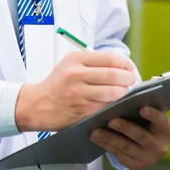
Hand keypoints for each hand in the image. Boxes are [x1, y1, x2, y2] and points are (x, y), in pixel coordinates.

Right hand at [15, 51, 135, 131]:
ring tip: (125, 91)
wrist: (38, 104)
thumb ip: (91, 61)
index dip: (124, 63)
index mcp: (75, 60)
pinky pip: (105, 107)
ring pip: (113, 93)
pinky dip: (114, 105)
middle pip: (113, 75)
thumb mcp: (69, 63)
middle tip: (132, 79)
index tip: (129, 67)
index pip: (108, 58)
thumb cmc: (57, 83)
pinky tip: (116, 103)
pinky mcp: (82, 111)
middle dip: (128, 78)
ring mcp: (79, 94)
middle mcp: (76, 75)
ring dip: (124, 92)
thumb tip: (119, 64)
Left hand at [90, 106, 169, 169]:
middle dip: (125, 128)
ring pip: (126, 147)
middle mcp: (160, 146)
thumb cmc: (143, 119)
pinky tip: (96, 138)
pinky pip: (119, 155)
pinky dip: (106, 145)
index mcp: (166, 130)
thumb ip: (144, 101)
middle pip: (141, 136)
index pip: (162, 122)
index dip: (153, 115)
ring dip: (109, 138)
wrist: (143, 140)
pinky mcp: (135, 165)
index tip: (141, 108)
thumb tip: (140, 87)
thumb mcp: (148, 110)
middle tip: (110, 120)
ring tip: (95, 131)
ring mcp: (148, 158)